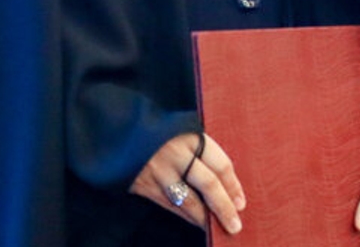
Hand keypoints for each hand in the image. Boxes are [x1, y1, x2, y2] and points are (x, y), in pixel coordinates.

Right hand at [129, 132, 244, 233]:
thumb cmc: (160, 131)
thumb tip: (226, 181)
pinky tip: (196, 222)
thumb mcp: (183, 131)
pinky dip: (186, 216)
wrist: (118, 131)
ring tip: (217, 228)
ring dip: (204, 217)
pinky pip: (170, 205)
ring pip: (188, 201)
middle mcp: (176, 154)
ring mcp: (159, 171)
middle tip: (235, 225)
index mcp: (191, 137)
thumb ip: (201, 151)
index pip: (220, 164)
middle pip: (208, 184)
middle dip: (224, 207)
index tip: (241, 203)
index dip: (233, 186)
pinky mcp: (144, 185)